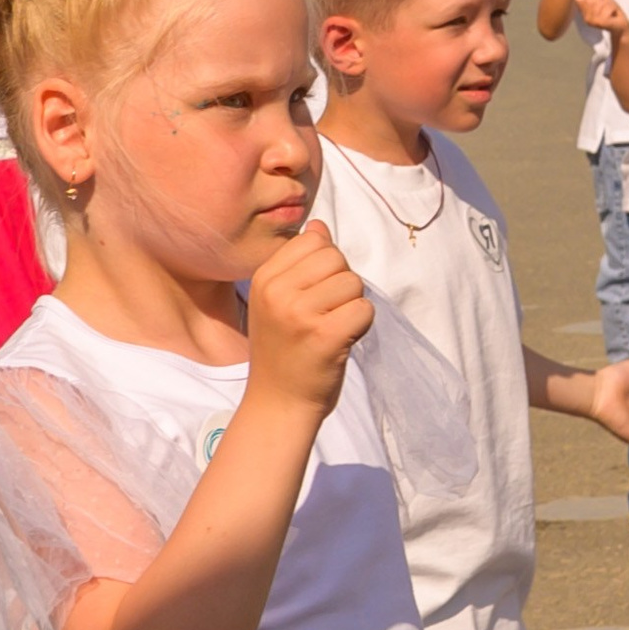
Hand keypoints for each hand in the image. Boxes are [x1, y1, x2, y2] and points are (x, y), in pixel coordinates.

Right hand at [245, 223, 373, 420]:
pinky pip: (364, 309)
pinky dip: (362, 325)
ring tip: (332, 328)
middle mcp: (278, 292)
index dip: (325, 265)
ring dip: (353, 306)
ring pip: (353, 283)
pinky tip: (343, 341)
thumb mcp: (277, 301)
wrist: (278, 403)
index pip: (313, 240)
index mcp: (264, 278)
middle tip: (326, 314)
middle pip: (336, 258)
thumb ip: (298, 263)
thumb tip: (320, 226)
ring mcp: (300, 314)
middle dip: (342, 283)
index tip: (313, 295)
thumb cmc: (283, 350)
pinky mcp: (325, 336)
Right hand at [574, 0, 628, 40]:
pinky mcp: (600, 23)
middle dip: (601, 0)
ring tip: (610, 10)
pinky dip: (612, 8)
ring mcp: (592, 21)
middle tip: (607, 7)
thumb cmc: (612, 13)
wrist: (621, 27)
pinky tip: (613, 14)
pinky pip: (606, 8)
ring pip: (599, 2)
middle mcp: (586, 18)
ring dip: (608, 4)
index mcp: (584, 13)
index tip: (599, 1)